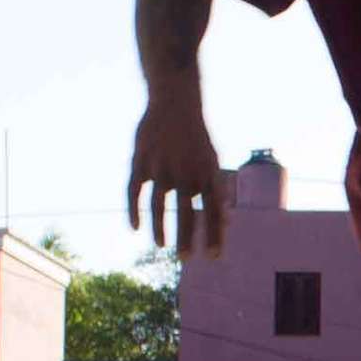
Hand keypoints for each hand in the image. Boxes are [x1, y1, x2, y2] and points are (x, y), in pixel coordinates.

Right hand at [128, 99, 230, 256]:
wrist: (175, 101)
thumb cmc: (196, 137)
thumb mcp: (212, 160)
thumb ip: (217, 191)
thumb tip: (226, 222)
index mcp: (207, 172)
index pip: (213, 210)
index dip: (214, 235)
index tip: (214, 257)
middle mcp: (184, 171)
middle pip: (186, 212)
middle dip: (187, 238)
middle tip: (186, 259)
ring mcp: (161, 166)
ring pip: (159, 206)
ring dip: (160, 229)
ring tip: (161, 245)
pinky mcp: (141, 161)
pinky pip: (134, 192)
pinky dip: (134, 211)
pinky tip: (135, 227)